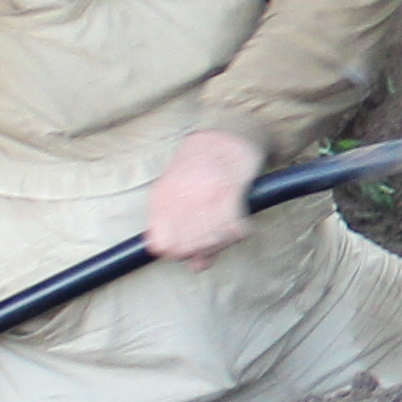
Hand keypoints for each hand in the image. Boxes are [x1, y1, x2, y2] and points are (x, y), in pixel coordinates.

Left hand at [145, 128, 266, 262]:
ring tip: (226, 233)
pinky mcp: (229, 190)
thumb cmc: (199, 169)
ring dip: (222, 243)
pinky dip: (238, 233)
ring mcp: (205, 194)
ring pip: (211, 241)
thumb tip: (195, 265)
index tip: (187, 248)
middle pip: (188, 247)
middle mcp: (181, 197)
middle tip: (211, 241)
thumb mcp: (178, 196)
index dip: (176, 253)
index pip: (162, 244)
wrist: (223, 136)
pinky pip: (233, 228)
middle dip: (201, 250)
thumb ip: (181, 231)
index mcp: (163, 198)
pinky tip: (240, 226)